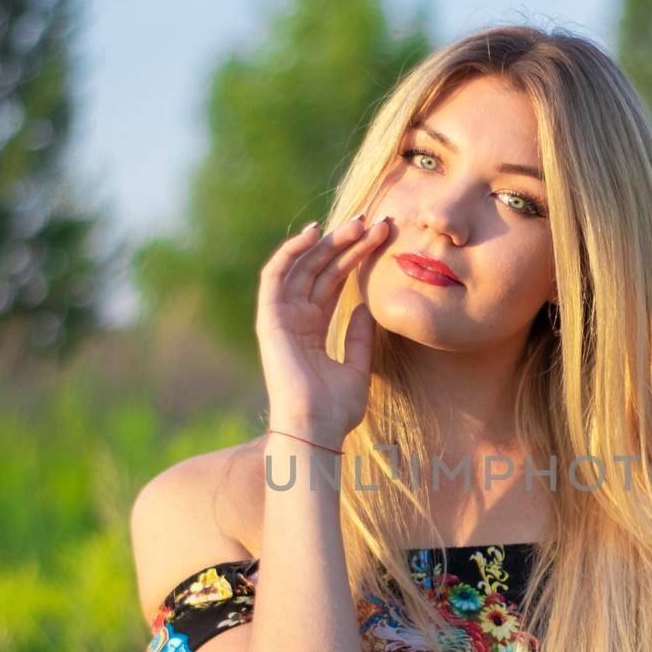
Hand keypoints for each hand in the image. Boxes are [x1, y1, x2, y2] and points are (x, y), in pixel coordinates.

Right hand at [256, 213, 388, 442]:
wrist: (316, 429)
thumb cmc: (336, 409)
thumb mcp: (358, 368)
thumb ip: (359, 337)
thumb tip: (365, 307)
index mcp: (314, 330)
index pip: (334, 283)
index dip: (355, 258)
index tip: (381, 238)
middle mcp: (296, 319)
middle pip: (321, 269)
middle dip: (346, 244)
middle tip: (374, 222)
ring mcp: (281, 318)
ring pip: (302, 267)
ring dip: (326, 242)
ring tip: (355, 223)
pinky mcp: (270, 319)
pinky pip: (275, 276)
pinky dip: (290, 252)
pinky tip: (313, 233)